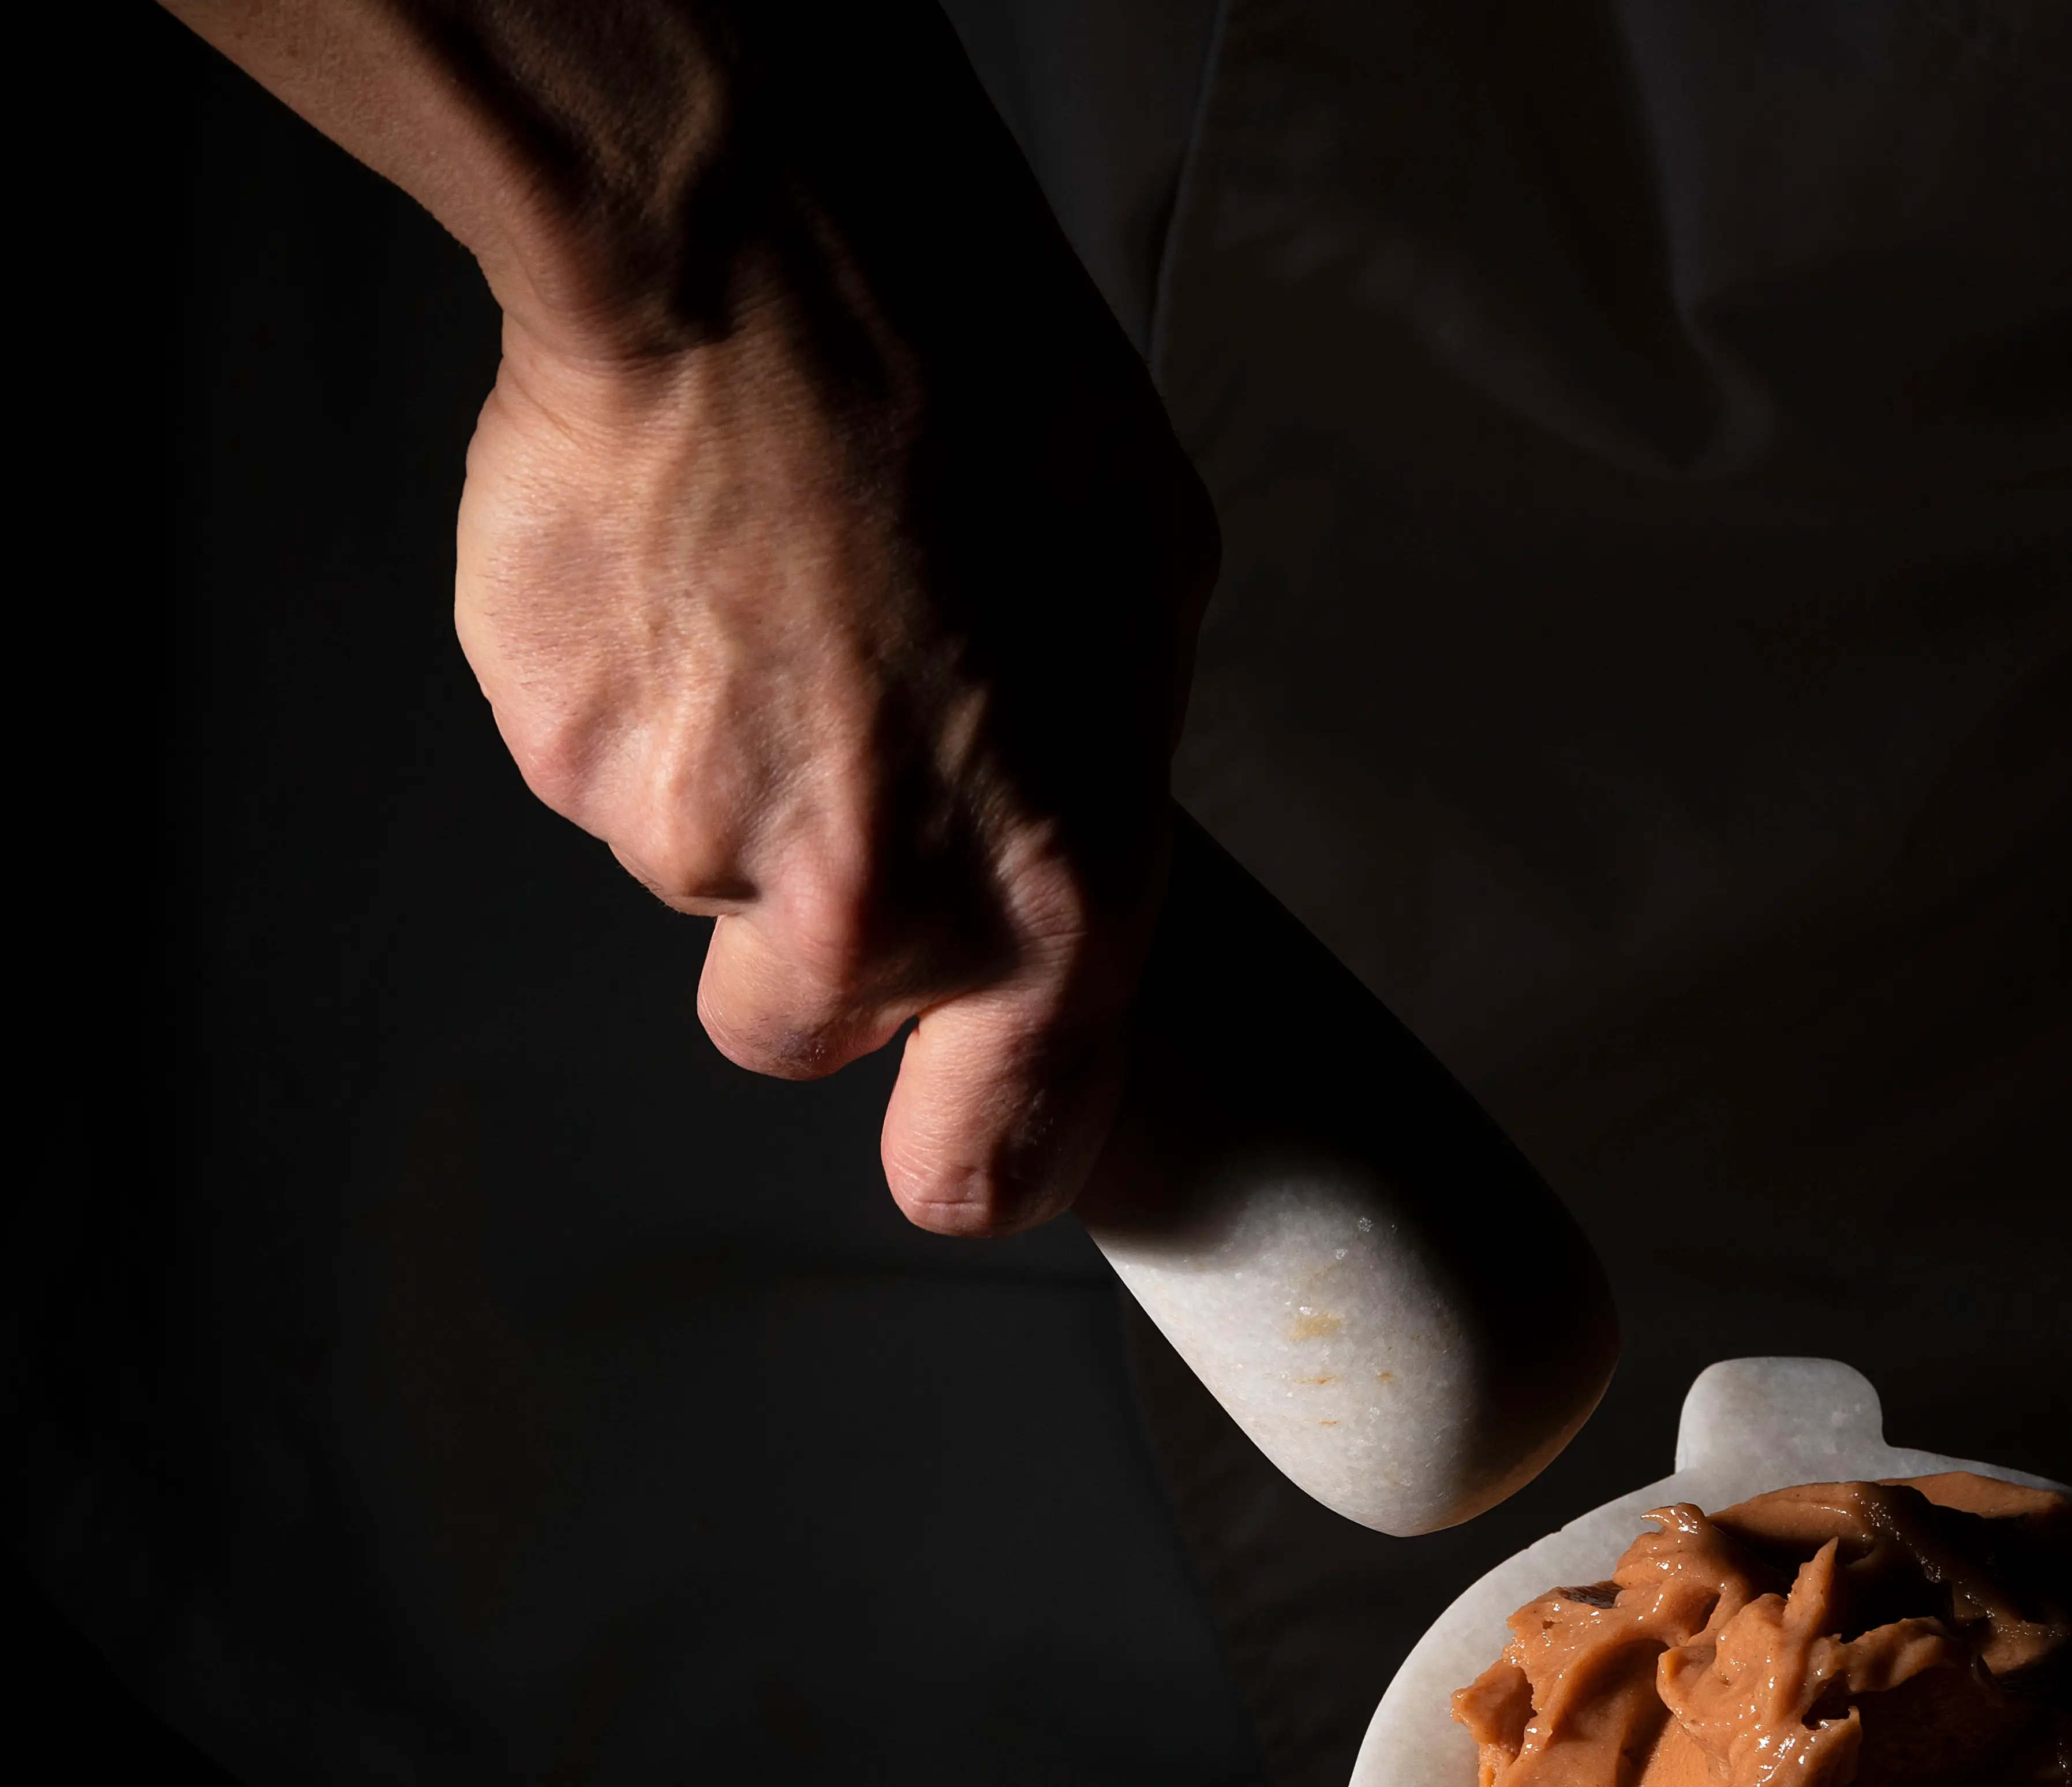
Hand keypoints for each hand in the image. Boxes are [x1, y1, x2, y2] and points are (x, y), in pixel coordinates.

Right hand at [163, 0, 1217, 1233]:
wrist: (778, 259)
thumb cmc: (997, 401)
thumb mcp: (1146, 605)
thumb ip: (1094, 782)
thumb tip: (1057, 836)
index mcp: (1045, 897)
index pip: (990, 1162)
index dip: (965, 1151)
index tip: (953, 1137)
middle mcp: (862, 908)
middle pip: (795, 1029)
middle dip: (813, 933)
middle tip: (847, 755)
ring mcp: (689, 835)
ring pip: (697, 874)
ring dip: (736, 768)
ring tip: (785, 593)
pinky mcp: (555, 745)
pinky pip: (601, 762)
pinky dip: (636, 684)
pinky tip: (692, 557)